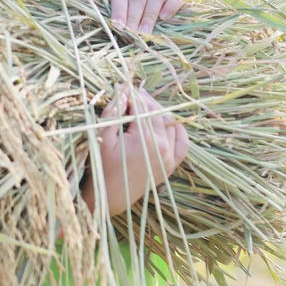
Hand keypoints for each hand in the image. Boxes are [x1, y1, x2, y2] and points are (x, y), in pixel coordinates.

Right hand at [82, 87, 188, 216]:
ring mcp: (170, 156)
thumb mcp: (103, 137)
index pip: (142, 105)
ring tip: (141, 107)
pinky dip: (177, 129)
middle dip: (143, 100)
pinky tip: (167, 122)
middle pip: (156, 111)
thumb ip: (113, 112)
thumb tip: (123, 91)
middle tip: (129, 95)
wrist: (109, 198)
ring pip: (170, 122)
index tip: (121, 88)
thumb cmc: (102, 168)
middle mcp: (163, 146)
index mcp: (146, 139)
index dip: (130, 93)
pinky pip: (182, 142)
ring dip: (157, 111)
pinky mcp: (171, 165)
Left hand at [108, 0, 182, 33]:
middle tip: (133, 35)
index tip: (118, 27)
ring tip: (147, 32)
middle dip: (134, 18)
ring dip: (150, 15)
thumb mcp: (113, 6)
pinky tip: (165, 17)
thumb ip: (101, 6)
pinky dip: (170, 6)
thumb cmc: (128, 7)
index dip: (119, 12)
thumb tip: (84, 2)